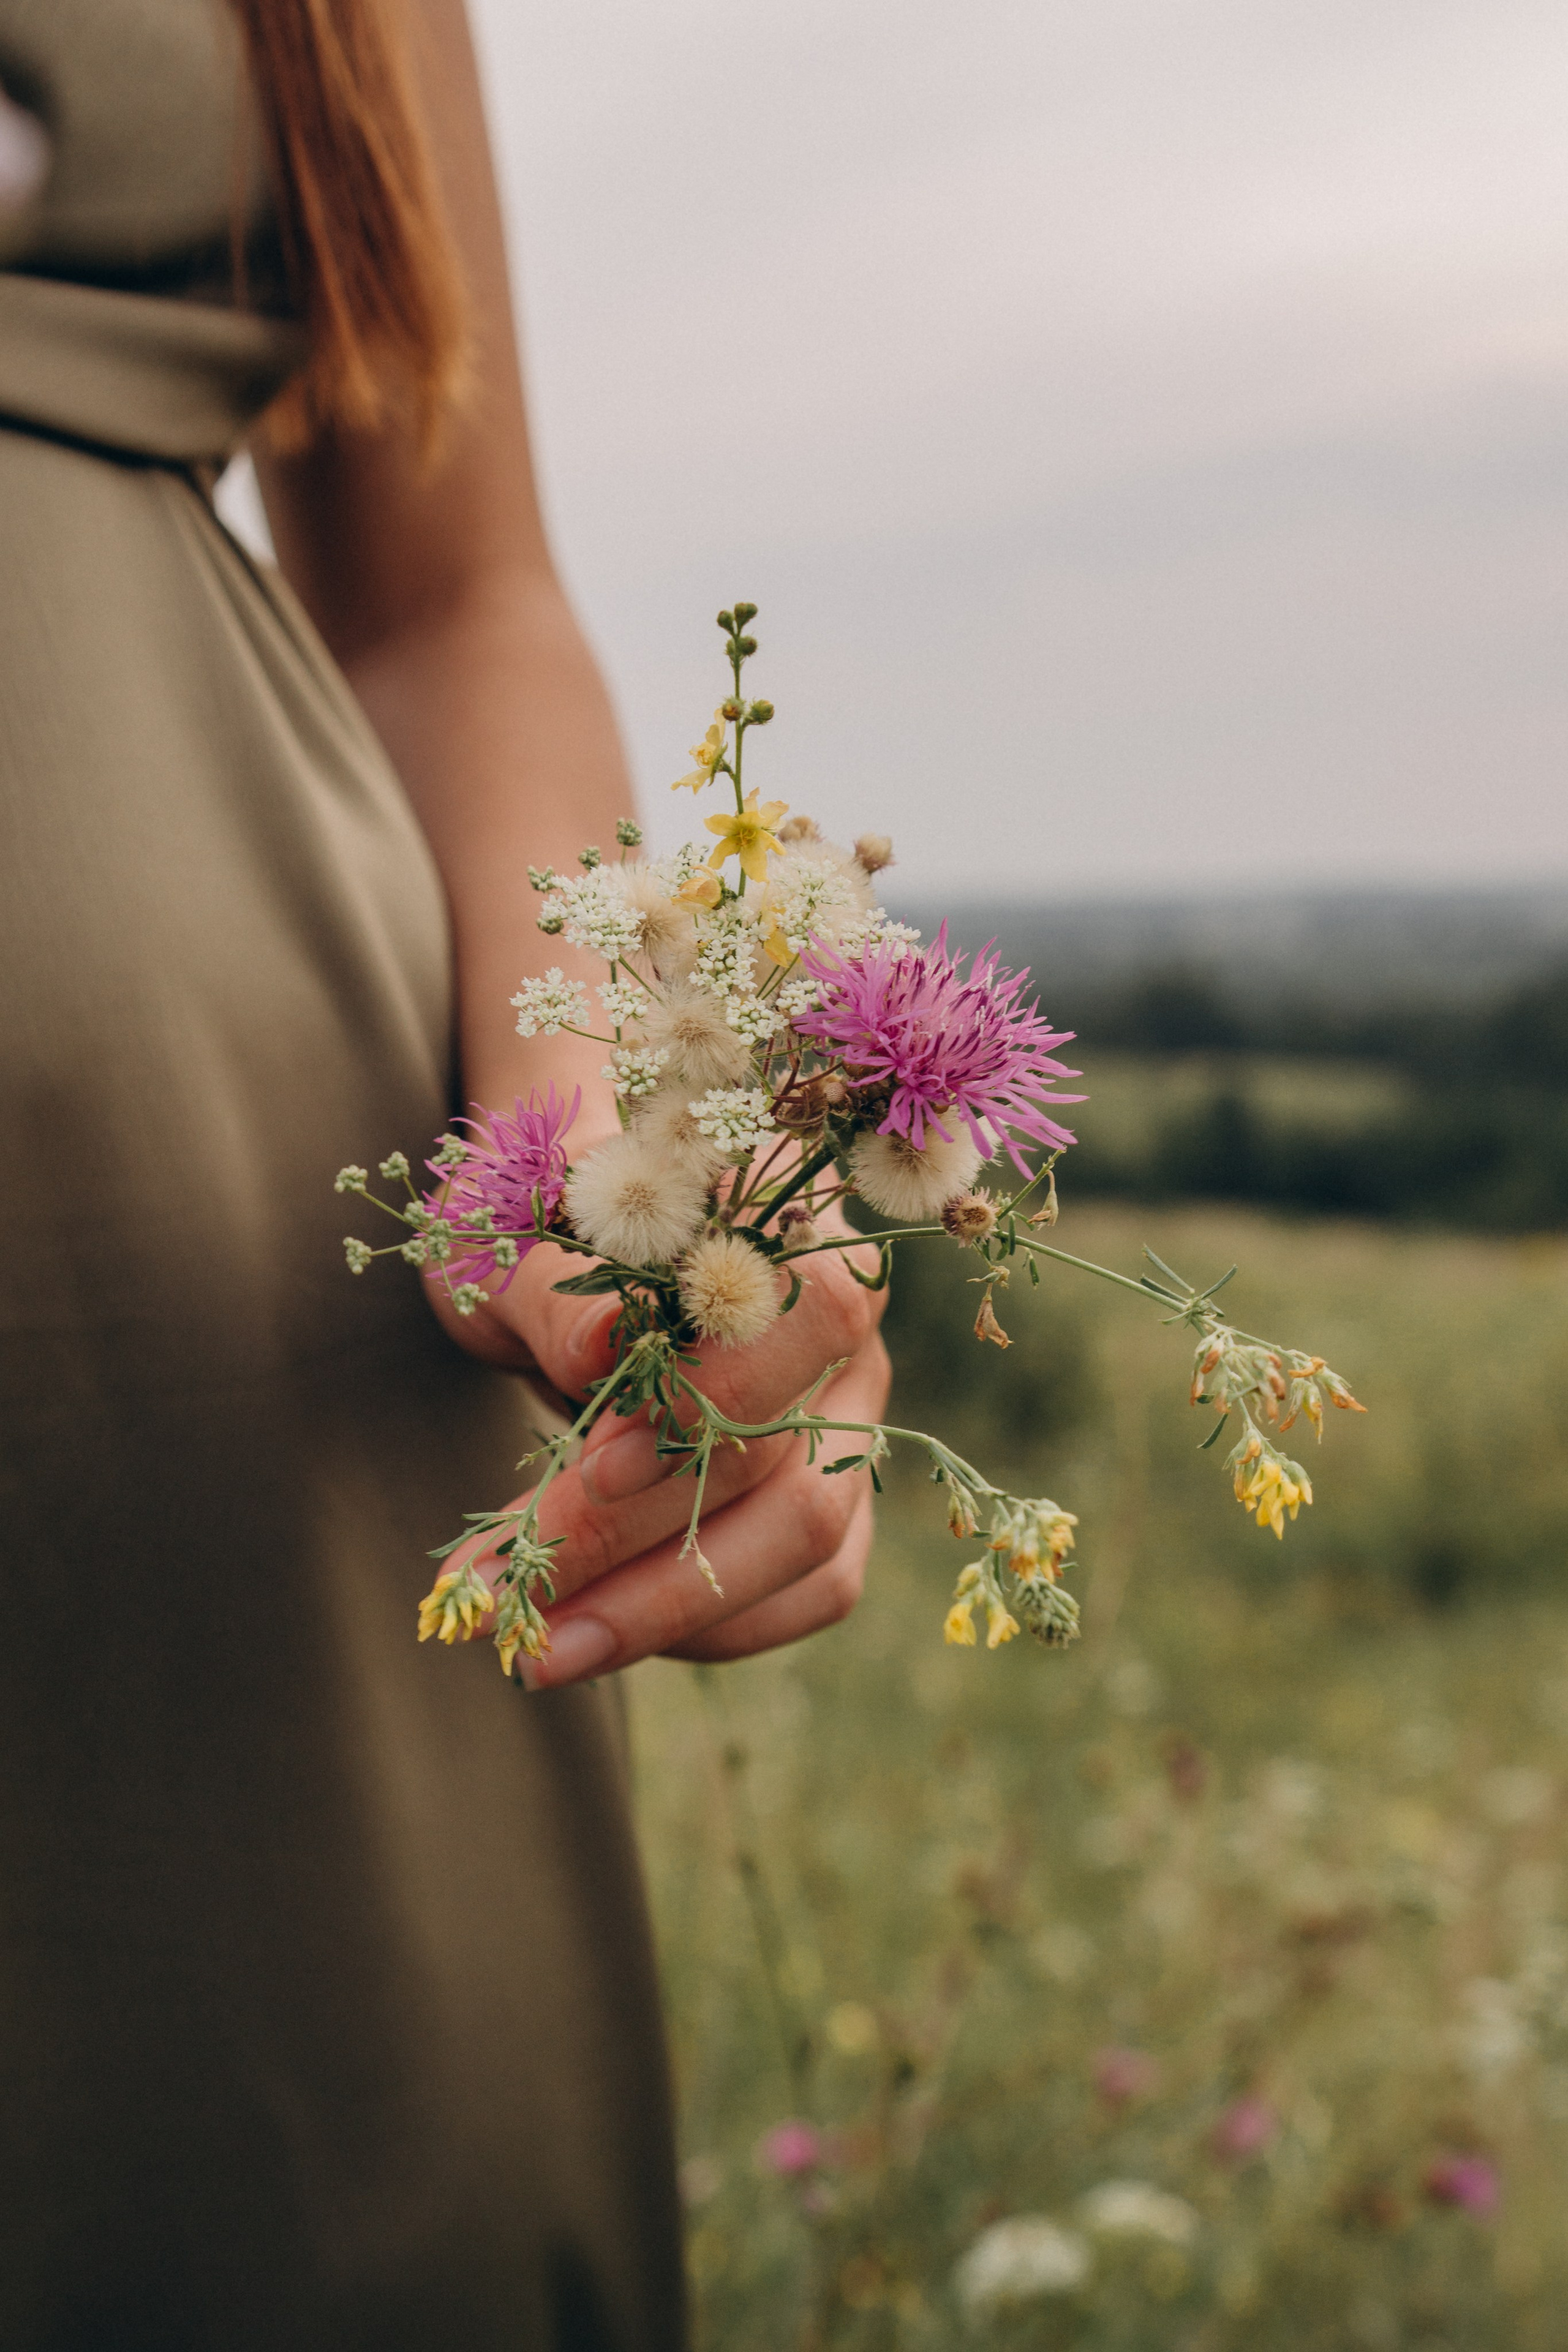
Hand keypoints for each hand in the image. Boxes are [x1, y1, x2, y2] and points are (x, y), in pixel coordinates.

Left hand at [427, 1216, 890, 1684]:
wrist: (559, 1244)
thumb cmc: (536, 1222)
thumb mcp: (509, 1232)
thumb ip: (553, 1287)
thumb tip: (602, 1347)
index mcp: (793, 1224)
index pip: (809, 1316)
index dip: (717, 1401)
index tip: (593, 1468)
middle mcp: (848, 1327)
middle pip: (800, 1461)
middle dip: (646, 1546)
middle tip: (506, 1596)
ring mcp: (853, 1416)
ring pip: (811, 1544)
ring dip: (667, 1612)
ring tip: (533, 1648)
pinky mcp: (834, 1495)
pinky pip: (811, 1589)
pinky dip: (705, 1627)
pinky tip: (591, 1630)